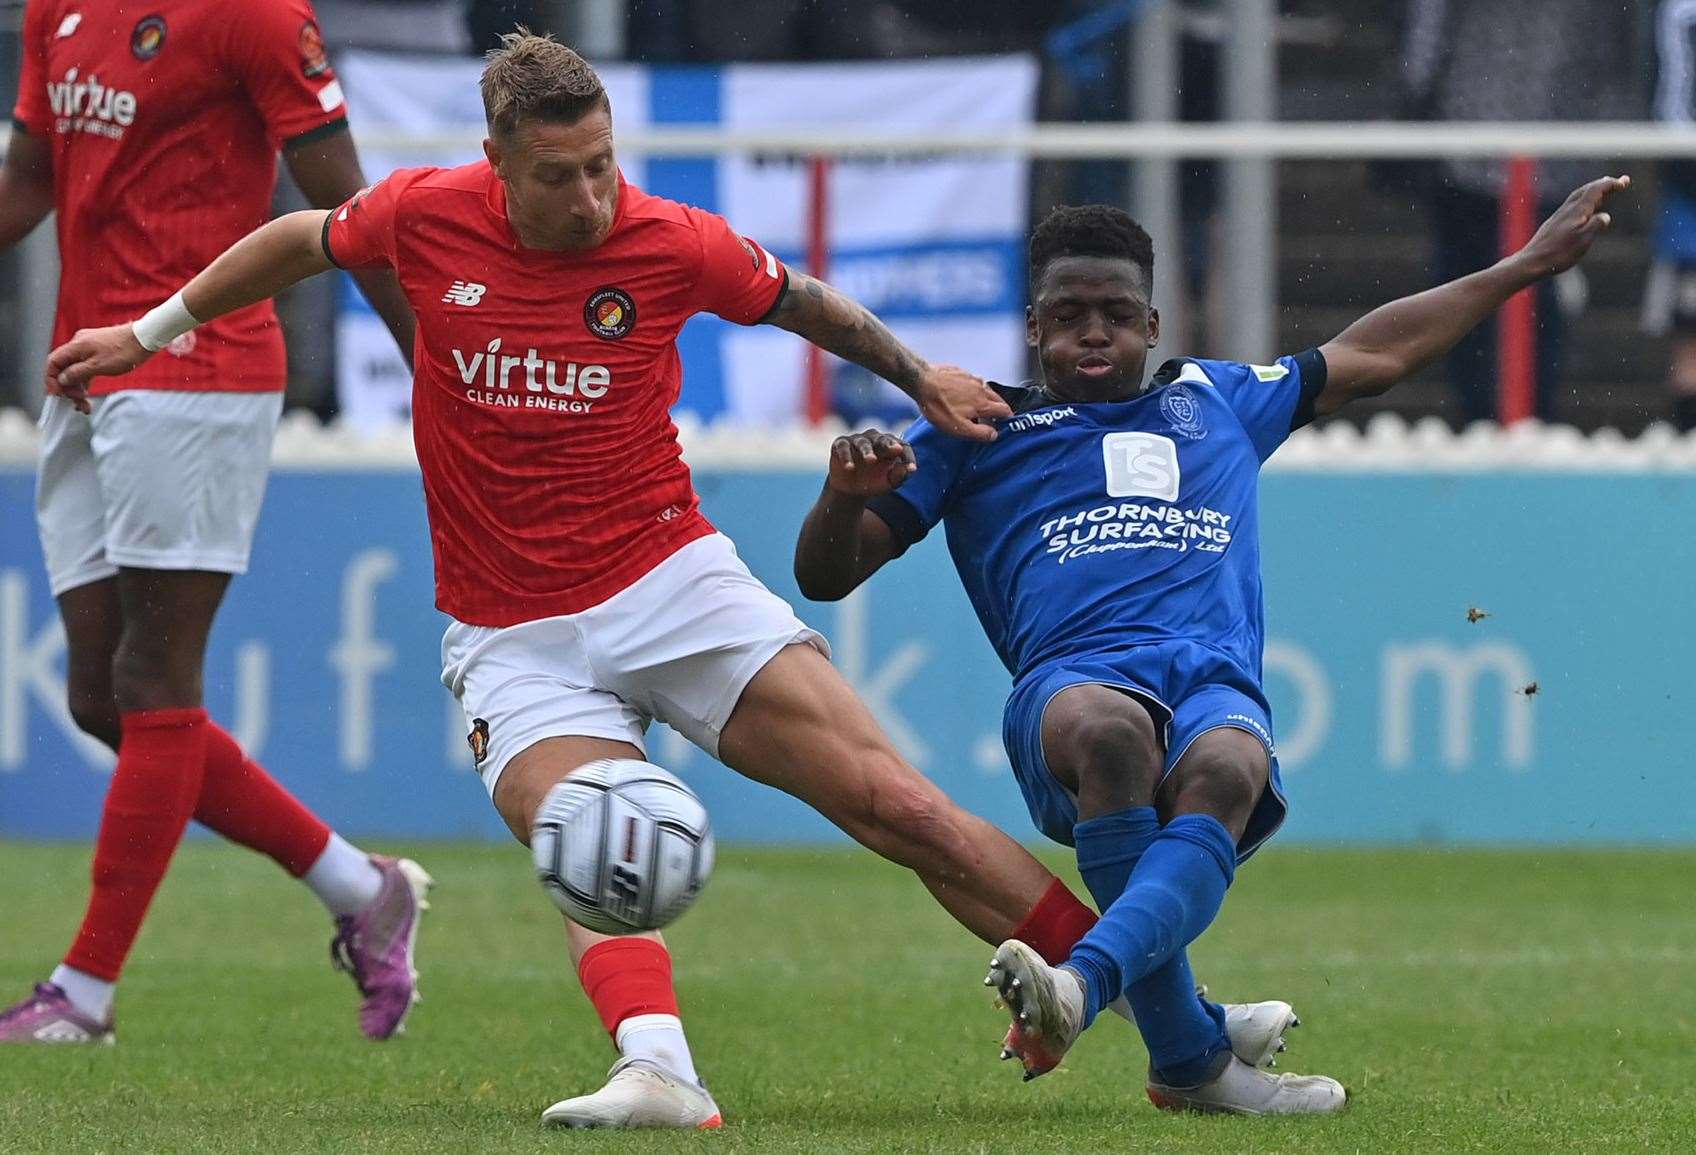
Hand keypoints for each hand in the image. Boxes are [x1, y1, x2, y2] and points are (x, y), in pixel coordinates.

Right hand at [45, 324, 151, 413]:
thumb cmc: (124, 351)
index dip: (51, 380)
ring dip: (77, 389)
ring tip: (85, 406)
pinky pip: (85, 369)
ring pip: (75, 371)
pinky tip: (88, 396)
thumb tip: (62, 380)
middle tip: (78, 404)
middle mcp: (79, 345)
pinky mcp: (98, 353)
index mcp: (75, 346)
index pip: (53, 363)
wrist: (145, 339)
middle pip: (63, 369)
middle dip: (68, 389)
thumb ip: (77, 373)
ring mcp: (88, 349)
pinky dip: (85, 382)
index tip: (58, 395)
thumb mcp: (98, 366)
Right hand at [827, 429, 915, 497]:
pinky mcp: (840, 445)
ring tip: (871, 460)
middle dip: (889, 444)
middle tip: (896, 449)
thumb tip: (908, 469)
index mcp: (890, 446)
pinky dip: (846, 456)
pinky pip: (843, 447)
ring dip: (867, 451)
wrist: (850, 490)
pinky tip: (849, 468)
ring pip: (863, 442)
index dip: (908, 456)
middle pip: (883, 439)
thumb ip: (899, 476)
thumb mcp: (889, 483)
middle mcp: (874, 439)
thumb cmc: (874, 482)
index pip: (902, 446)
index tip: (912, 469)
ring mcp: (857, 440)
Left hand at [915, 363, 1011, 442]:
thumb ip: (979, 432)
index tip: (1006, 422)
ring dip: (986, 397)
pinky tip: (964, 393)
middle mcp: (981, 388)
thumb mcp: (959, 427)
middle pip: (997, 398)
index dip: (1007, 417)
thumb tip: (994, 434)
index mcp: (983, 403)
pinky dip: (973, 388)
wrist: (922, 382)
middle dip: (999, 407)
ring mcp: (971, 378)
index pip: (1004, 410)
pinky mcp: (961, 372)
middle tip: (994, 415)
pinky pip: (973, 381)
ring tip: (979, 405)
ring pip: (985, 388)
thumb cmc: (939, 406)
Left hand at [1516, 174, 1630, 279]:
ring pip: (1577, 198)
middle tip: (1618, 182)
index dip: (1611, 184)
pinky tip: (1583, 212)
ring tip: (1604, 193)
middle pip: (1586, 190)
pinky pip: (1571, 207)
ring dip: (1592, 192)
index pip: (1595, 190)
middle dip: (1603, 185)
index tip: (1625, 181)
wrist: (1531, 262)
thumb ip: (1596, 225)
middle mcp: (1567, 210)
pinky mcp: (1553, 225)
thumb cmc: (1558, 253)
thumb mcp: (1583, 240)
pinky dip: (1582, 203)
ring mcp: (1558, 217)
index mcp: (1577, 211)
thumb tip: (1605, 216)